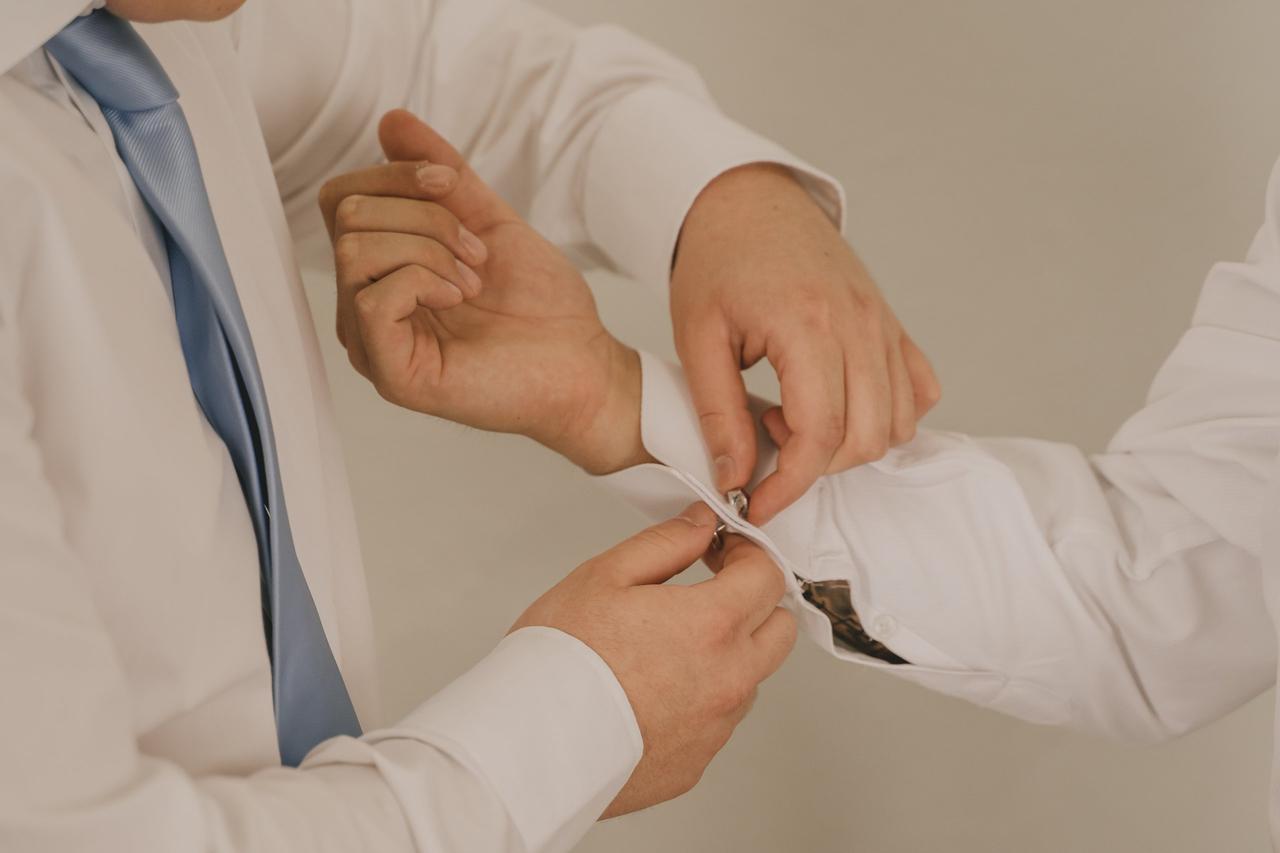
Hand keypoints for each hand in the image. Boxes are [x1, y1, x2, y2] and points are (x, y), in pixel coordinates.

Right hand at [318, 111, 648, 473]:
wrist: (581, 361)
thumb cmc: (540, 306)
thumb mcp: (488, 220)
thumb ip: (439, 173)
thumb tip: (391, 123)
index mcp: (380, 272)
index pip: (341, 197)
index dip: (395, 174)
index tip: (454, 185)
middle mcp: (363, 307)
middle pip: (347, 215)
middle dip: (424, 215)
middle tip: (476, 253)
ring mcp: (371, 342)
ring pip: (353, 250)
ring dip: (429, 248)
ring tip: (473, 279)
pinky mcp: (391, 373)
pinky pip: (371, 298)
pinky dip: (422, 281)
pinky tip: (459, 298)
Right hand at [511, 502, 796, 817]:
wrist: (528, 743)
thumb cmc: (558, 660)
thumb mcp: (605, 576)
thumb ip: (666, 543)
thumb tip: (701, 525)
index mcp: (711, 625)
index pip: (768, 576)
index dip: (749, 555)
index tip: (724, 552)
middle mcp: (727, 679)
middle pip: (779, 630)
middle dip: (754, 603)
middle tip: (711, 592)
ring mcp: (715, 727)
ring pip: (751, 678)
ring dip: (730, 654)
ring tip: (668, 647)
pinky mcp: (696, 763)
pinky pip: (719, 721)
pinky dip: (701, 699)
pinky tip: (653, 690)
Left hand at [671, 164, 941, 523]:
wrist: (748, 201)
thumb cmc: (718, 261)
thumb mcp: (698, 338)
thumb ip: (717, 413)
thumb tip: (734, 479)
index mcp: (808, 324)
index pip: (820, 434)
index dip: (789, 484)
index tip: (757, 504)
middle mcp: (859, 323)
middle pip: (866, 437)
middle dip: (816, 466)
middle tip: (765, 438)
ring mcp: (883, 322)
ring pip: (899, 421)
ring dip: (850, 443)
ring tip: (793, 412)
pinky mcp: (892, 322)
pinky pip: (918, 389)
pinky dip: (889, 414)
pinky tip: (837, 402)